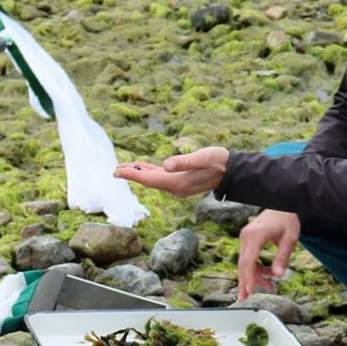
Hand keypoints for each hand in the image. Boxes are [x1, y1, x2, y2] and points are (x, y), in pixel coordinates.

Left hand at [113, 146, 230, 197]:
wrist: (232, 171)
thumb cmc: (218, 161)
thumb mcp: (202, 158)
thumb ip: (184, 161)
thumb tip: (165, 165)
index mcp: (178, 182)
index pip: (149, 179)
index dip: (132, 175)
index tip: (116, 172)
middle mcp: (176, 188)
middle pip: (148, 182)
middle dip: (131, 175)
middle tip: (114, 170)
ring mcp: (178, 186)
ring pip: (153, 180)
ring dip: (139, 174)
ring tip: (124, 168)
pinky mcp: (181, 182)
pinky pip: (160, 178)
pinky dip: (149, 173)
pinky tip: (143, 168)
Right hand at [237, 209, 300, 299]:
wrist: (282, 205)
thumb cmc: (287, 220)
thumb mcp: (290, 239)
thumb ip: (283, 258)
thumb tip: (278, 275)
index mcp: (256, 235)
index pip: (249, 260)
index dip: (249, 277)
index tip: (249, 290)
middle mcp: (246, 236)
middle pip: (243, 264)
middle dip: (245, 282)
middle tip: (244, 298)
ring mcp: (245, 237)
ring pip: (245, 263)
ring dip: (255, 276)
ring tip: (269, 287)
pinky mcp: (247, 240)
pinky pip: (248, 258)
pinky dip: (256, 268)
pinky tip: (266, 277)